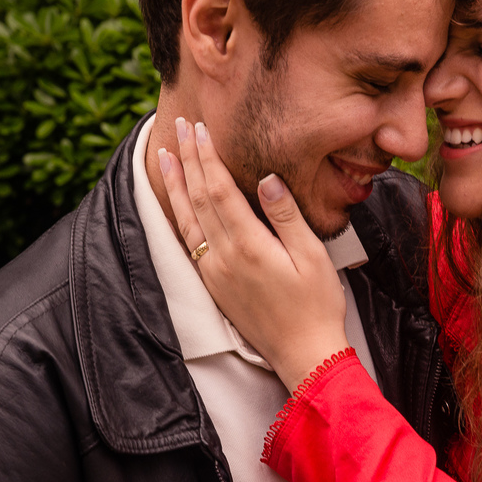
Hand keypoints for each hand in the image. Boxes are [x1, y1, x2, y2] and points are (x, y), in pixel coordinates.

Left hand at [159, 117, 350, 391]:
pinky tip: (177, 202)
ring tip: (165, 155)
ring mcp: (214, 272)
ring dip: (175, 185)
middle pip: (198, 198)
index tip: (198, 129)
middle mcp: (223, 257)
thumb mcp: (312, 256)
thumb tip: (267, 178)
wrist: (303, 354)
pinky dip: (179, 214)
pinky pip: (188, 241)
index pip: (218, 189)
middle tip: (179, 127)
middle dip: (187, 160)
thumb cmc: (316, 305)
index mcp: (248, 244)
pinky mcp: (213, 285)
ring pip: (186, 219)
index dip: (206, 156)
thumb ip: (287, 215)